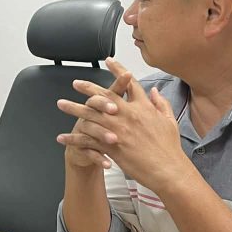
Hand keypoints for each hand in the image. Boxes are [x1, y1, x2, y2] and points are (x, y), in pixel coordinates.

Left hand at [63, 58, 186, 192]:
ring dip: (74, 109)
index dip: (118, 70)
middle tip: (76, 83)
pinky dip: (74, 138)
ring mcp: (118, 129)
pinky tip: (62, 137)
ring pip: (90, 115)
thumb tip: (155, 91)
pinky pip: (87, 140)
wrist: (167, 169)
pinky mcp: (111, 145)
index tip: (109, 62)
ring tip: (61, 104)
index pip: (129, 83)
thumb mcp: (169, 121)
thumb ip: (161, 103)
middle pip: (104, 95)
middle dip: (88, 87)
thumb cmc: (169, 148)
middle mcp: (128, 114)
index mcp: (143, 107)